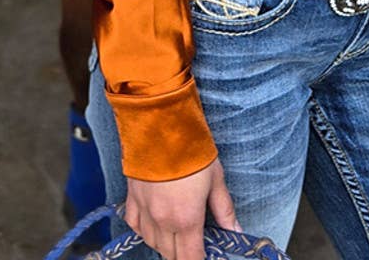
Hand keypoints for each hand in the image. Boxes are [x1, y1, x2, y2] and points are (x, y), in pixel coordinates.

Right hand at [123, 158, 238, 259]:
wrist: (159, 122)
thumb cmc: (190, 148)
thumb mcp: (215, 179)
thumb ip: (224, 210)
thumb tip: (237, 232)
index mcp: (186, 219)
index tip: (206, 255)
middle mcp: (162, 220)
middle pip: (171, 256)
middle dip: (184, 255)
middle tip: (195, 244)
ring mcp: (144, 209)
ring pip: (152, 243)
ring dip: (165, 245)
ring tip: (178, 235)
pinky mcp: (132, 196)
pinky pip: (134, 225)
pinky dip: (145, 230)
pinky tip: (155, 225)